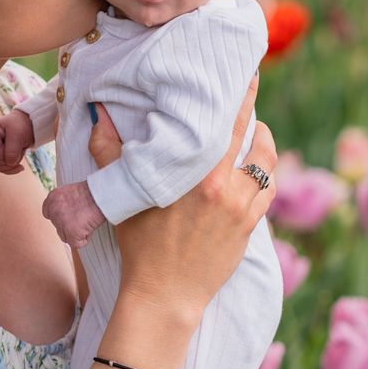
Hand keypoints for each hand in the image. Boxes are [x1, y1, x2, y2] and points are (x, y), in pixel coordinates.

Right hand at [0, 110, 35, 173]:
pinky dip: (11, 168)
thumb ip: (13, 150)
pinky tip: (19, 166)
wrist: (26, 124)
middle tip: (21, 150)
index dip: (7, 156)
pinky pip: (0, 167)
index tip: (19, 147)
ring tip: (20, 152)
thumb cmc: (21, 126)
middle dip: (11, 160)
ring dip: (12, 163)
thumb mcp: (18, 135)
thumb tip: (9, 163)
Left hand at [41, 181, 105, 246]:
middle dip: (70, 226)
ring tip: (88, 221)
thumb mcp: (71, 193)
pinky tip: (90, 227)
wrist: (101, 194)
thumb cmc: (92, 193)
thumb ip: (64, 204)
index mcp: (52, 198)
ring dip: (77, 233)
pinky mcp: (71, 231)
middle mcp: (53, 210)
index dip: (59, 218)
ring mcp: (61, 221)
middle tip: (83, 218)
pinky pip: (76, 244)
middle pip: (58, 228)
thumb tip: (66, 217)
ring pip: (65, 237)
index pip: (48, 214)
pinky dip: (85, 239)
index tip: (69, 217)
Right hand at [94, 81, 274, 322]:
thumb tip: (100, 112)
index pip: (226, 121)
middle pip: (252, 135)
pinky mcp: (250, 226)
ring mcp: (242, 207)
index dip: (239, 93)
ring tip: (257, 130)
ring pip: (266, 162)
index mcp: (196, 173)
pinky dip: (265, 172)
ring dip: (264, 141)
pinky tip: (257, 167)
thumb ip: (109, 150)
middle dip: (253, 107)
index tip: (240, 72)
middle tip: (250, 84)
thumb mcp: (122, 196)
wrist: (164, 296)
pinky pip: (268, 189)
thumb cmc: (139, 246)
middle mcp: (225, 186)